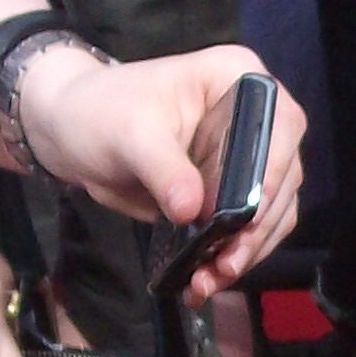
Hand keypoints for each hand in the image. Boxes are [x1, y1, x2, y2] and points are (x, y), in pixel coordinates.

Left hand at [0, 42, 306, 297]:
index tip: (249, 214)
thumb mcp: (129, 134)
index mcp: (237, 76)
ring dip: (248, 249)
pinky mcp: (232, 190)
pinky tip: (206, 278)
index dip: (270, 169)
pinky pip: (249, 228)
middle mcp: (255, 115)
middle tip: (226, 262)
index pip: (277, 122)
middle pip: (282, 174)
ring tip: (211, 279)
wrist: (73, 133)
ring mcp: (247, 156)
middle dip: (257, 225)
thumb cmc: (100, 112)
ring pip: (272, 209)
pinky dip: (234, 255)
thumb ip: (163, 169)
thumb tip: (192, 210)